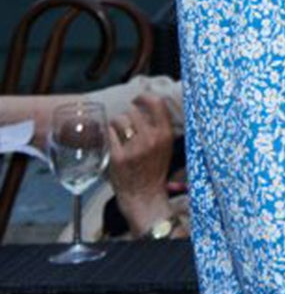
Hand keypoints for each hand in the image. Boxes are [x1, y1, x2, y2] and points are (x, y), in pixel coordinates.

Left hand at [107, 92, 178, 233]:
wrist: (144, 196)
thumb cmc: (154, 171)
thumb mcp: (166, 147)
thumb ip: (160, 128)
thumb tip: (150, 106)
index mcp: (165, 134)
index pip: (156, 103)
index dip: (144, 97)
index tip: (138, 99)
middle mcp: (151, 139)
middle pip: (133, 111)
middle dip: (127, 114)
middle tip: (125, 123)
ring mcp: (134, 148)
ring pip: (119, 120)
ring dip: (116, 123)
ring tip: (118, 132)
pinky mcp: (118, 157)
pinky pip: (110, 135)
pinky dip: (109, 135)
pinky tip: (112, 141)